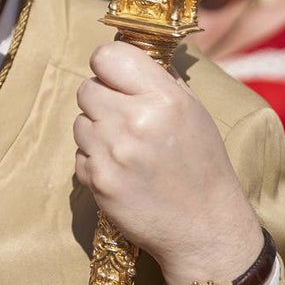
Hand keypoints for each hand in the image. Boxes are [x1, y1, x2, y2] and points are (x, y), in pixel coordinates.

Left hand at [73, 40, 263, 284]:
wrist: (205, 229)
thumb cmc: (202, 166)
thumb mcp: (194, 113)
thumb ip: (159, 81)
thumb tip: (124, 55)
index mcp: (163, 99)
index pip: (107, 56)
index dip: (108, 65)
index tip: (115, 77)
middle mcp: (134, 121)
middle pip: (86, 88)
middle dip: (101, 100)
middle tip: (123, 117)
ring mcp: (112, 152)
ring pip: (79, 122)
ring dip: (96, 131)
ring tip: (127, 148)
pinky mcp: (96, 179)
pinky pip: (79, 153)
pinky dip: (94, 159)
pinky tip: (121, 171)